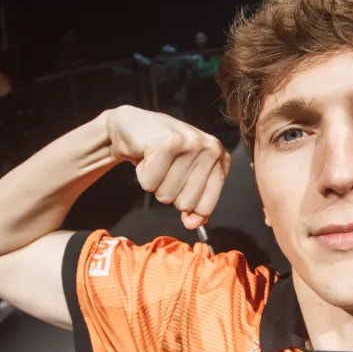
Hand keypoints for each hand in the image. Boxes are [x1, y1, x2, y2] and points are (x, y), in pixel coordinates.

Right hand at [106, 106, 229, 228]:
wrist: (132, 126)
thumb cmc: (162, 154)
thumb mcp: (185, 179)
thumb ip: (195, 206)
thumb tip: (193, 225)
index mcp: (220, 158)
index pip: (206, 206)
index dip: (187, 204)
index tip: (180, 184)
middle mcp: (211, 148)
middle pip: (186, 203)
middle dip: (168, 191)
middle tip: (166, 168)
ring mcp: (191, 143)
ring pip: (166, 194)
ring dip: (155, 182)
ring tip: (156, 161)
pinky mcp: (167, 143)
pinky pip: (150, 183)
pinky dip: (143, 174)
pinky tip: (146, 155)